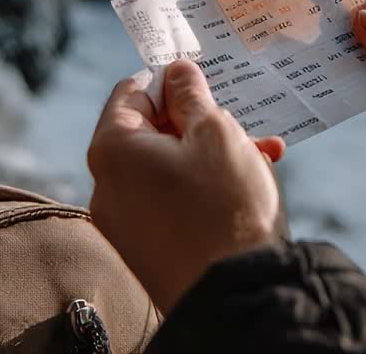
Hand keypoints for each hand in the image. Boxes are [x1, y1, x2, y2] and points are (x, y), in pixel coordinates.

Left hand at [87, 60, 285, 312]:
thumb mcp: (214, 132)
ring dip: (209, 155)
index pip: (130, 92)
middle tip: (241, 121)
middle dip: (197, 123)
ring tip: (259, 154)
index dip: (168, 81)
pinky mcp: (143, 249)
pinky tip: (244, 187)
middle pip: (149, 133)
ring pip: (165, 168)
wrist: (234, 292)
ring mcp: (122, 222)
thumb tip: (176, 73)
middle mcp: (105, 186)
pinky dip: (201, 188)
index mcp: (112, 150)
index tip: (203, 81)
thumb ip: (192, 95)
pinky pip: (168, 202)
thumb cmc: (222, 205)